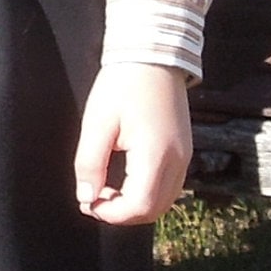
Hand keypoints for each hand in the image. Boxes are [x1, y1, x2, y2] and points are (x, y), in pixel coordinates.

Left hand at [75, 63, 192, 225]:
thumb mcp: (97, 123)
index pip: (139, 205)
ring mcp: (184, 155)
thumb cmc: (123, 85)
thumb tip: (86, 197)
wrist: (153, 56)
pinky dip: (148, 193)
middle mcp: (177, 160)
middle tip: (94, 199)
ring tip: (107, 190)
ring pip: (164, 201)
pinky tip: (125, 180)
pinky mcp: (184, 150)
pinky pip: (169, 186)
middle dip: (122, 213)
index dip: (111, 214)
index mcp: (155, 153)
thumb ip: (89, 164)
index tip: (89, 202)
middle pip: (153, 210)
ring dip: (135, 206)